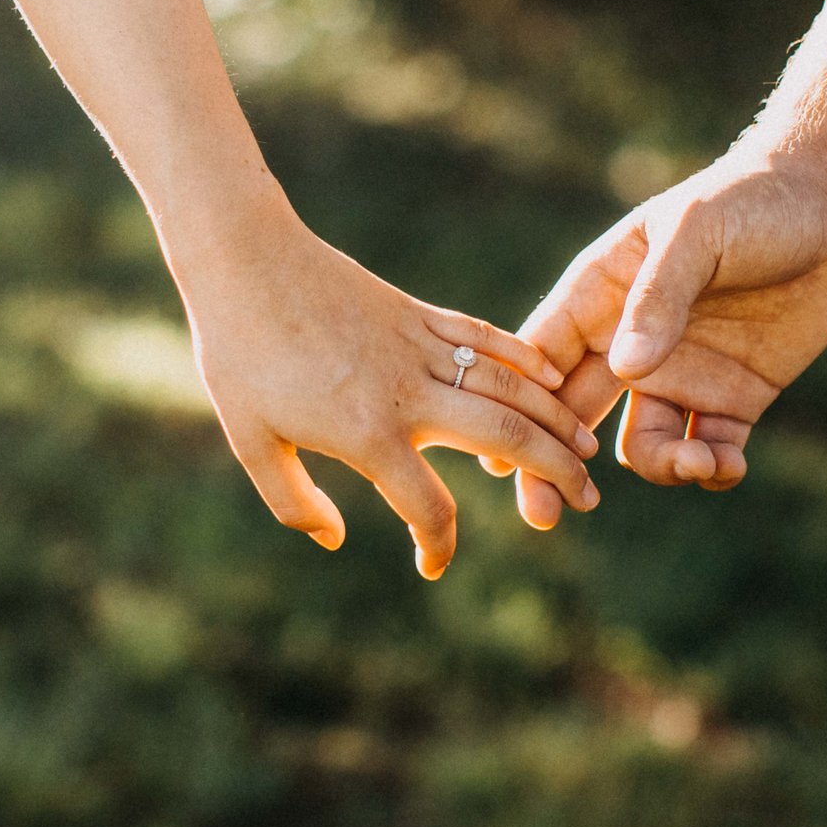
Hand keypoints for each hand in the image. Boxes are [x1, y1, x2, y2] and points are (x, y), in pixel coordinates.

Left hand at [176, 216, 601, 577]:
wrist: (245, 262)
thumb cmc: (239, 358)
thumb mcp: (252, 442)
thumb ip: (293, 503)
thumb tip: (334, 541)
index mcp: (369, 434)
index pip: (427, 506)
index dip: (437, 545)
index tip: (432, 564)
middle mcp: (409, 393)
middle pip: (505, 438)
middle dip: (554, 471)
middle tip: (586, 498)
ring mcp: (419, 348)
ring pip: (508, 387)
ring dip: (555, 419)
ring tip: (587, 448)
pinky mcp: (418, 313)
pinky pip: (485, 339)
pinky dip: (525, 360)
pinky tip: (552, 379)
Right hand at [493, 150, 826, 525]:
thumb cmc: (750, 199)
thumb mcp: (697, 232)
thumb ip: (659, 297)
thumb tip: (625, 370)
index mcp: (601, 294)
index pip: (541, 356)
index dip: (517, 405)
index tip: (501, 455)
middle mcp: (628, 343)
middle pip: (571, 416)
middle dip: (553, 466)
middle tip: (546, 511)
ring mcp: (679, 375)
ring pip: (641, 446)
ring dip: (660, 467)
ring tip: (696, 461)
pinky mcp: (732, 399)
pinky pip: (707, 452)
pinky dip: (713, 470)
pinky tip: (728, 464)